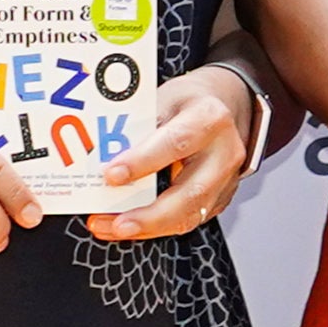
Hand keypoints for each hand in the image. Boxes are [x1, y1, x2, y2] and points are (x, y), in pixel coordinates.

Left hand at [85, 65, 258, 241]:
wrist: (225, 105)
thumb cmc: (189, 102)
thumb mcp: (162, 98)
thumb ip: (138, 126)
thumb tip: (101, 155)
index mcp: (209, 119)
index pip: (175, 143)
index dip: (142, 162)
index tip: (111, 176)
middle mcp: (223, 152)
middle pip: (190, 193)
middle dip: (150, 215)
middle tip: (115, 224)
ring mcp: (226, 179)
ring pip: (190, 215)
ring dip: (148, 227)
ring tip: (112, 228)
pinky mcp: (220, 198)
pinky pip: (188, 219)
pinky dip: (156, 227)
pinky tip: (130, 225)